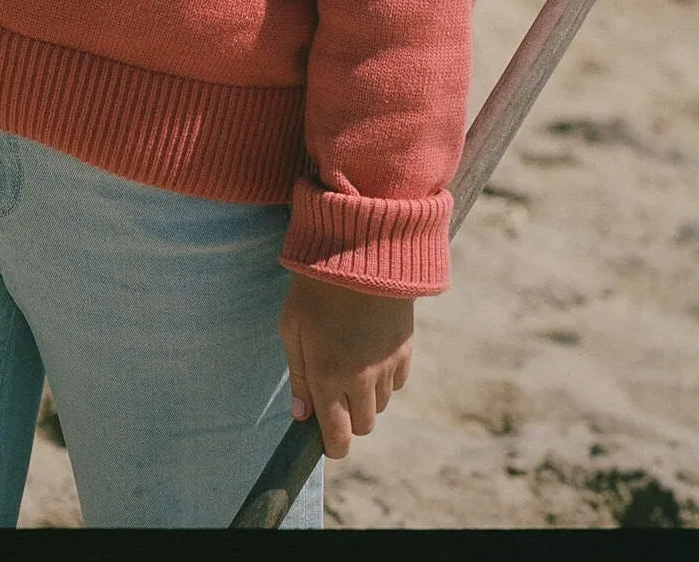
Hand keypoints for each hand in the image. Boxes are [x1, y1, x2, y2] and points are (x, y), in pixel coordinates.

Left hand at [279, 274, 413, 460]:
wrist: (361, 251)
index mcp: (328, 375)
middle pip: (362, 426)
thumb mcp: (292, 328)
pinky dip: (385, 377)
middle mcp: (361, 379)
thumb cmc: (315, 288)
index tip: (325, 440)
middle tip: (334, 390)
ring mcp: (387, 367)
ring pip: (380, 405)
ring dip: (366, 396)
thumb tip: (301, 416)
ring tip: (350, 360)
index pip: (337, 436)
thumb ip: (298, 376)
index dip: (331, 446)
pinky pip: (398, 383)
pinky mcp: (406, 352)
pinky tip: (370, 349)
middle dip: (347, 417)